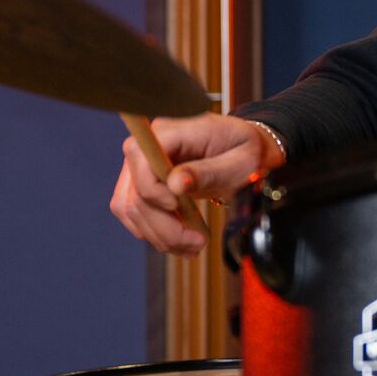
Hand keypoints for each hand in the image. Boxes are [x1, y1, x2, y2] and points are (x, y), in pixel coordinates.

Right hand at [109, 114, 285, 255]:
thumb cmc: (245, 152)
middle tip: (198, 243)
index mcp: (174, 129)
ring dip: (159, 235)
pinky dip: (156, 232)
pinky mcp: (141, 184)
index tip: (178, 207)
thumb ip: (208, 172)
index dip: (151, 188)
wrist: (245, 152)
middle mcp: (150, 144)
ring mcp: (142, 165)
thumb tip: (175, 184)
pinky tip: (181, 240)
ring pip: (131, 207)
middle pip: (134, 191)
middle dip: (163, 226)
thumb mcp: (239, 162)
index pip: (140, 157)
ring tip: (194, 245)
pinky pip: (135, 213)